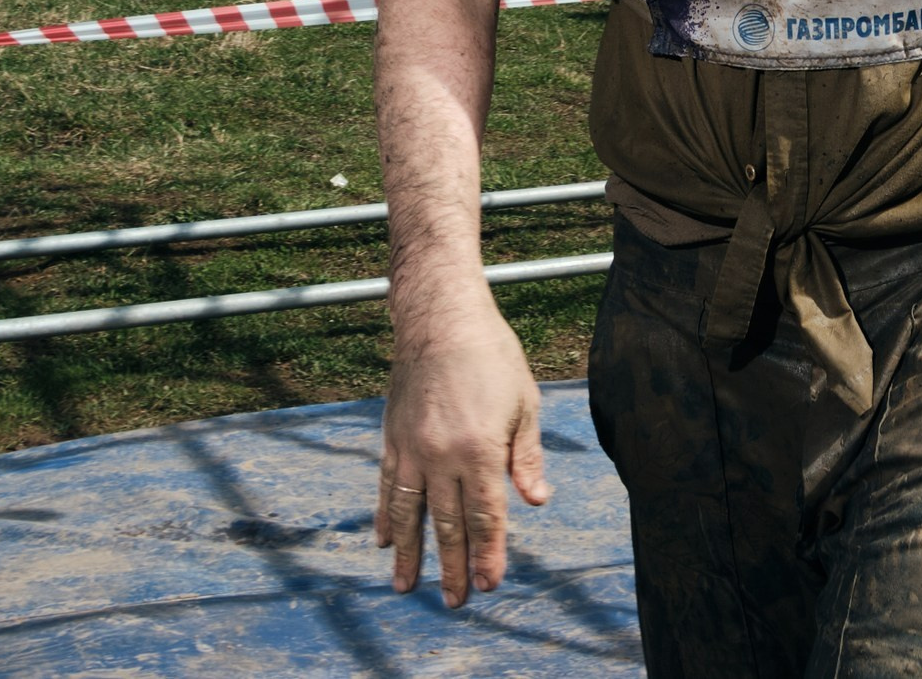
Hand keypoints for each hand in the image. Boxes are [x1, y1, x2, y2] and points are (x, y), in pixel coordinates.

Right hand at [376, 304, 551, 607]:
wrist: (440, 320)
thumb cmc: (493, 356)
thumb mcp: (524, 402)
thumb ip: (526, 457)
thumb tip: (536, 502)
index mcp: (480, 450)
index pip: (486, 516)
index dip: (489, 553)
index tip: (491, 583)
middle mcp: (441, 457)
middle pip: (448, 524)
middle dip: (453, 567)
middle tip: (456, 601)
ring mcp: (412, 449)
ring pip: (410, 514)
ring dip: (411, 554)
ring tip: (407, 587)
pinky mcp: (392, 438)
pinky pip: (387, 487)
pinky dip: (385, 517)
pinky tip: (385, 541)